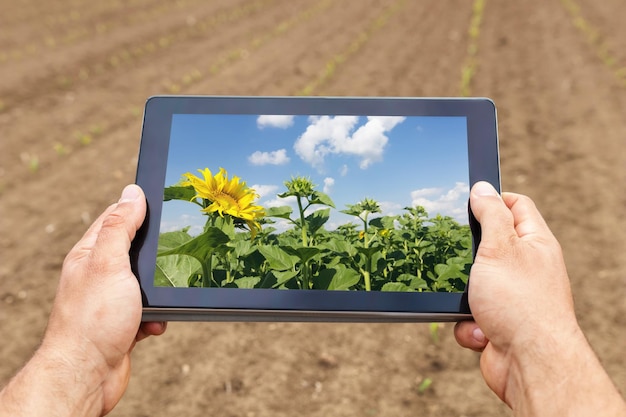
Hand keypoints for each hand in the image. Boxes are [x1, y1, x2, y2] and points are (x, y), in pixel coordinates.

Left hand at [0, 185, 165, 416]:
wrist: (87, 375)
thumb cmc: (93, 320)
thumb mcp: (109, 263)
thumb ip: (120, 227)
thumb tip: (132, 193)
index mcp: (90, 254)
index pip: (115, 218)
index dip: (138, 208)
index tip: (165, 200)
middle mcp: (99, 274)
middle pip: (135, 250)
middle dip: (156, 255)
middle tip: (174, 253)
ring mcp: (111, 300)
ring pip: (146, 283)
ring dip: (160, 292)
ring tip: (161, 300)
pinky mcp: (123, 323)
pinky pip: (149, 311)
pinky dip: (157, 317)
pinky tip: (154, 324)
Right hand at [455, 182, 624, 415]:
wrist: (529, 363)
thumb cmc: (521, 303)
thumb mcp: (500, 247)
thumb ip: (491, 214)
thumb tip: (483, 188)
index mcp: (535, 243)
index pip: (516, 206)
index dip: (493, 199)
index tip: (468, 202)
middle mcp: (525, 267)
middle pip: (488, 244)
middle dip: (467, 255)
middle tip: (454, 253)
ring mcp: (510, 296)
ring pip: (471, 281)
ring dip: (463, 294)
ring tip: (473, 302)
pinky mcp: (495, 322)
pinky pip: (468, 313)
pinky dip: (467, 322)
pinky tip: (481, 329)